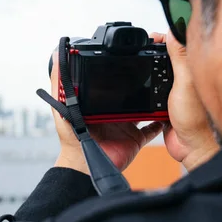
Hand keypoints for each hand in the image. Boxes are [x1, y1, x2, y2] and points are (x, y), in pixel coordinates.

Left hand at [50, 51, 163, 174]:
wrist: (85, 165)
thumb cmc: (71, 139)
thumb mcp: (61, 107)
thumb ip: (59, 83)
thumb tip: (56, 55)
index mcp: (99, 105)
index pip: (111, 86)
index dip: (118, 75)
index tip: (127, 60)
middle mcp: (114, 113)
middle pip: (130, 95)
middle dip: (138, 85)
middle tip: (149, 70)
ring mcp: (126, 125)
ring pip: (143, 109)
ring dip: (151, 100)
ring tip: (160, 86)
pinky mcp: (136, 138)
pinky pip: (152, 129)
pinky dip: (160, 122)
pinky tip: (165, 112)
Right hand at [150, 32, 219, 170]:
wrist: (191, 147)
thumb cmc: (197, 119)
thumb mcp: (185, 81)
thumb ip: (180, 57)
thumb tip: (173, 33)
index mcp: (194, 70)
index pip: (180, 47)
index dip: (166, 39)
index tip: (152, 37)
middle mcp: (186, 80)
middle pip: (167, 60)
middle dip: (155, 54)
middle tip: (142, 48)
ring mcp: (176, 92)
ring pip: (158, 76)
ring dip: (149, 73)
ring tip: (138, 65)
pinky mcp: (167, 105)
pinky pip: (153, 93)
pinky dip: (147, 91)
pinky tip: (142, 88)